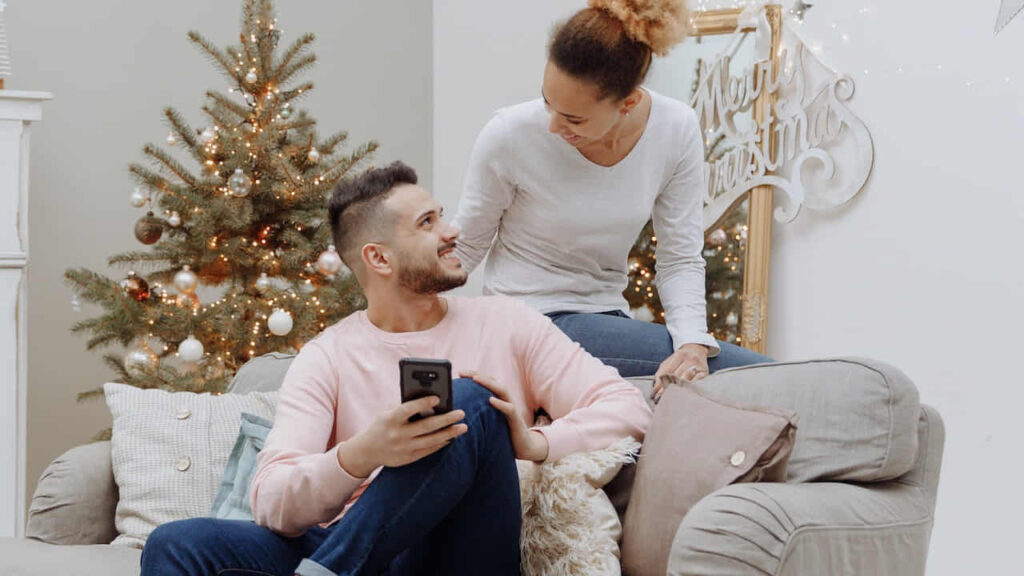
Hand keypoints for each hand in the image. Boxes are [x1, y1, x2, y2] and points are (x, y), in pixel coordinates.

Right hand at [337, 396, 467, 477]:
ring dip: (449, 433)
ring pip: (431, 440)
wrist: (367, 451)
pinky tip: (451, 437)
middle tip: (461, 413)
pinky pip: (429, 450)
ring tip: (463, 427)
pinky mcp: (408, 458)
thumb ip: (404, 407)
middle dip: (446, 419)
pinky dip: (441, 443)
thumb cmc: (382, 425)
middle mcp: (397, 434)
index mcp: (389, 419)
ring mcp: (403, 448)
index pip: (408, 410)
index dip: (422, 403)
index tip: (438, 397)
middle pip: (426, 426)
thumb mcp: (386, 413)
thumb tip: (430, 402)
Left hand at [460, 370, 548, 461]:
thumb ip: (479, 413)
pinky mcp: (516, 419)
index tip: (459, 373)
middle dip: (477, 375)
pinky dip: (500, 403)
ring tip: (475, 379)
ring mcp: (512, 408)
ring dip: (488, 383)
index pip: (486, 382)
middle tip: (462, 373)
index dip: (473, 375)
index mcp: (498, 399)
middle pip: (492, 381)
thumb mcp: (489, 421)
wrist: (524, 446)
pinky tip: (491, 400)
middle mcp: (505, 400)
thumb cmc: (503, 434)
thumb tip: (459, 412)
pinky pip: (510, 409)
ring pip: (502, 390)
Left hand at [652, 344, 709, 402]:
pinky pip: (696, 383)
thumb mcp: (670, 361)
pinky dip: (689, 389)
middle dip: (668, 388)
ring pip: (687, 380)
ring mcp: (699, 366)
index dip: (661, 383)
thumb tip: (656, 387)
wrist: (697, 350)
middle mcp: (690, 359)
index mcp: (680, 354)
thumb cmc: (680, 358)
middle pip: (677, 376)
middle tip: (661, 398)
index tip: (655, 393)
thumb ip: (662, 371)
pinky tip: (683, 394)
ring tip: (670, 398)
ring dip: (677, 390)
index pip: (668, 370)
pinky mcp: (705, 373)